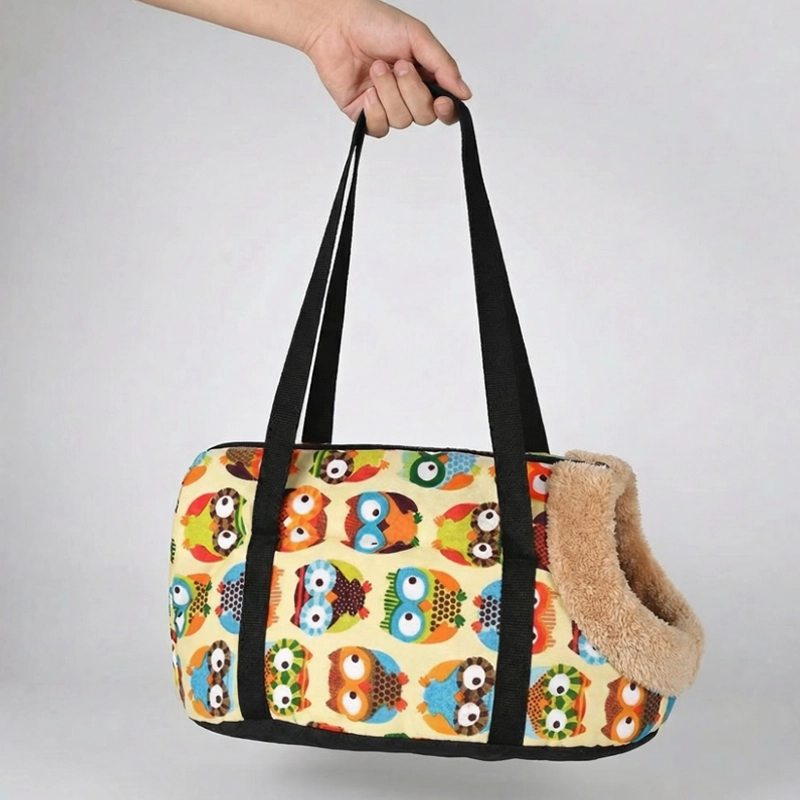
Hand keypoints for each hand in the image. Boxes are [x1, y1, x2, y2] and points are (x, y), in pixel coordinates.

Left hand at [302, 0, 471, 136]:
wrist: (336, 25)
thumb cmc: (375, 24)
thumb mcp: (418, 37)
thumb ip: (443, 66)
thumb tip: (464, 93)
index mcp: (425, 77)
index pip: (445, 109)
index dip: (446, 111)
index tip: (441, 102)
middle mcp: (407, 96)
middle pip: (424, 117)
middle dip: (412, 91)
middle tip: (398, 65)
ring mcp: (386, 107)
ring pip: (401, 121)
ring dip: (389, 93)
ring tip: (375, 68)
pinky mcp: (365, 116)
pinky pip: (379, 128)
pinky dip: (374, 110)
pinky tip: (366, 90)